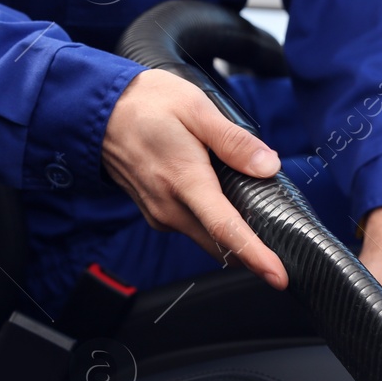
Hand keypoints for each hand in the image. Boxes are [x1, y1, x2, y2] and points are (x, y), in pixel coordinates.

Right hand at [102, 69, 287, 289]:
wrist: (97, 110)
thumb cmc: (145, 104)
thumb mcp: (195, 108)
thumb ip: (233, 141)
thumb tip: (268, 166)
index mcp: (184, 180)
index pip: (225, 229)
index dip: (256, 256)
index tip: (278, 276)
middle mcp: (169, 207)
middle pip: (220, 244)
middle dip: (253, 252)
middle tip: (284, 245)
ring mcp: (160, 213)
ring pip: (207, 238)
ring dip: (233, 237)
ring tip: (257, 218)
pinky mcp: (156, 212)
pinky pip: (193, 227)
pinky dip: (214, 224)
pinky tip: (224, 201)